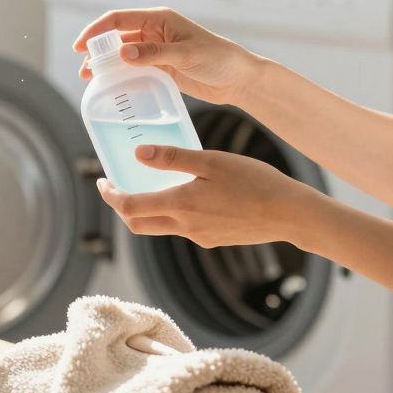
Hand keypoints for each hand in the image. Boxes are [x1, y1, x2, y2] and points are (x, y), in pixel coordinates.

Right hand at [73, 7, 263, 105]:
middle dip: (98, 50)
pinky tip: (112, 86)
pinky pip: (134, 69)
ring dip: (107, 64)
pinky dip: (120, 75)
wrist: (238, 79)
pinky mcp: (161, 68)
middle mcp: (154, 31)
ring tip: (91, 78)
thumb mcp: (186, 55)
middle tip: (85, 69)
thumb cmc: (218, 58)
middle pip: (116, 37)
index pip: (119, 19)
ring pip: (123, 54)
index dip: (96, 30)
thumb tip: (123, 53)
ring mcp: (156, 50)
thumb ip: (154, 53)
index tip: (80, 46)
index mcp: (159, 19)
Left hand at [95, 144, 316, 247]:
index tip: (103, 182)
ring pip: (159, 228)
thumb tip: (138, 153)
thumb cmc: (254, 181)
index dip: (111, 196)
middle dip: (122, 207)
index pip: (129, 208)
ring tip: (148, 187)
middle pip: (138, 224)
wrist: (289, 214)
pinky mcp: (212, 239)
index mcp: (181, 205)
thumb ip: (173, 158)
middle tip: (118, 187)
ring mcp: (199, 236)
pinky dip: (170, 214)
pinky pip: (181, 229)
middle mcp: (185, 227)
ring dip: (146, 210)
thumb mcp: (212, 161)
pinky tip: (183, 195)